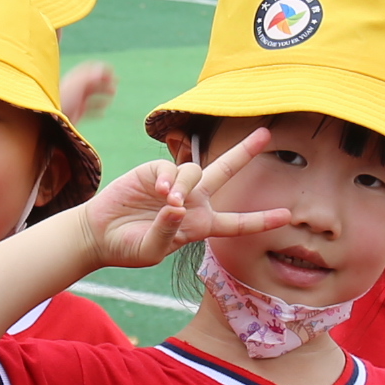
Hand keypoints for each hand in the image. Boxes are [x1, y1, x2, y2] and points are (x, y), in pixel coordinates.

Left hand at [60, 59, 117, 121]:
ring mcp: (76, 101)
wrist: (52, 119)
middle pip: (92, 82)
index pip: (88, 69)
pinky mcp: (77, 113)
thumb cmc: (62, 99)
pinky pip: (90, 110)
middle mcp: (75, 89)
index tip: (112, 70)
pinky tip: (103, 113)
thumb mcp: (77, 85)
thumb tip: (101, 67)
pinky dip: (98, 110)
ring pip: (93, 96)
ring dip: (103, 94)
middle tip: (116, 83)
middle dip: (105, 81)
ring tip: (112, 96)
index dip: (100, 68)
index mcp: (73, 79)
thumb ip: (89, 76)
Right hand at [71, 133, 292, 269]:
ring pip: (195, 171)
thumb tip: (177, 206)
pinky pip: (171, 168)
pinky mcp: (154, 171)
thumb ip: (167, 232)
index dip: (260, 220)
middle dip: (244, 153)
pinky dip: (169, 179)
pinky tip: (161, 192)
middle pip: (225, 172)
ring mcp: (174, 184)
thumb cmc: (128, 248)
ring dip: (186, 185)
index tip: (286, 216)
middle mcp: (193, 200)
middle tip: (265, 134)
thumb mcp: (152, 251)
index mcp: (201, 224)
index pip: (237, 223)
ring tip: (169, 201)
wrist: (99, 235)